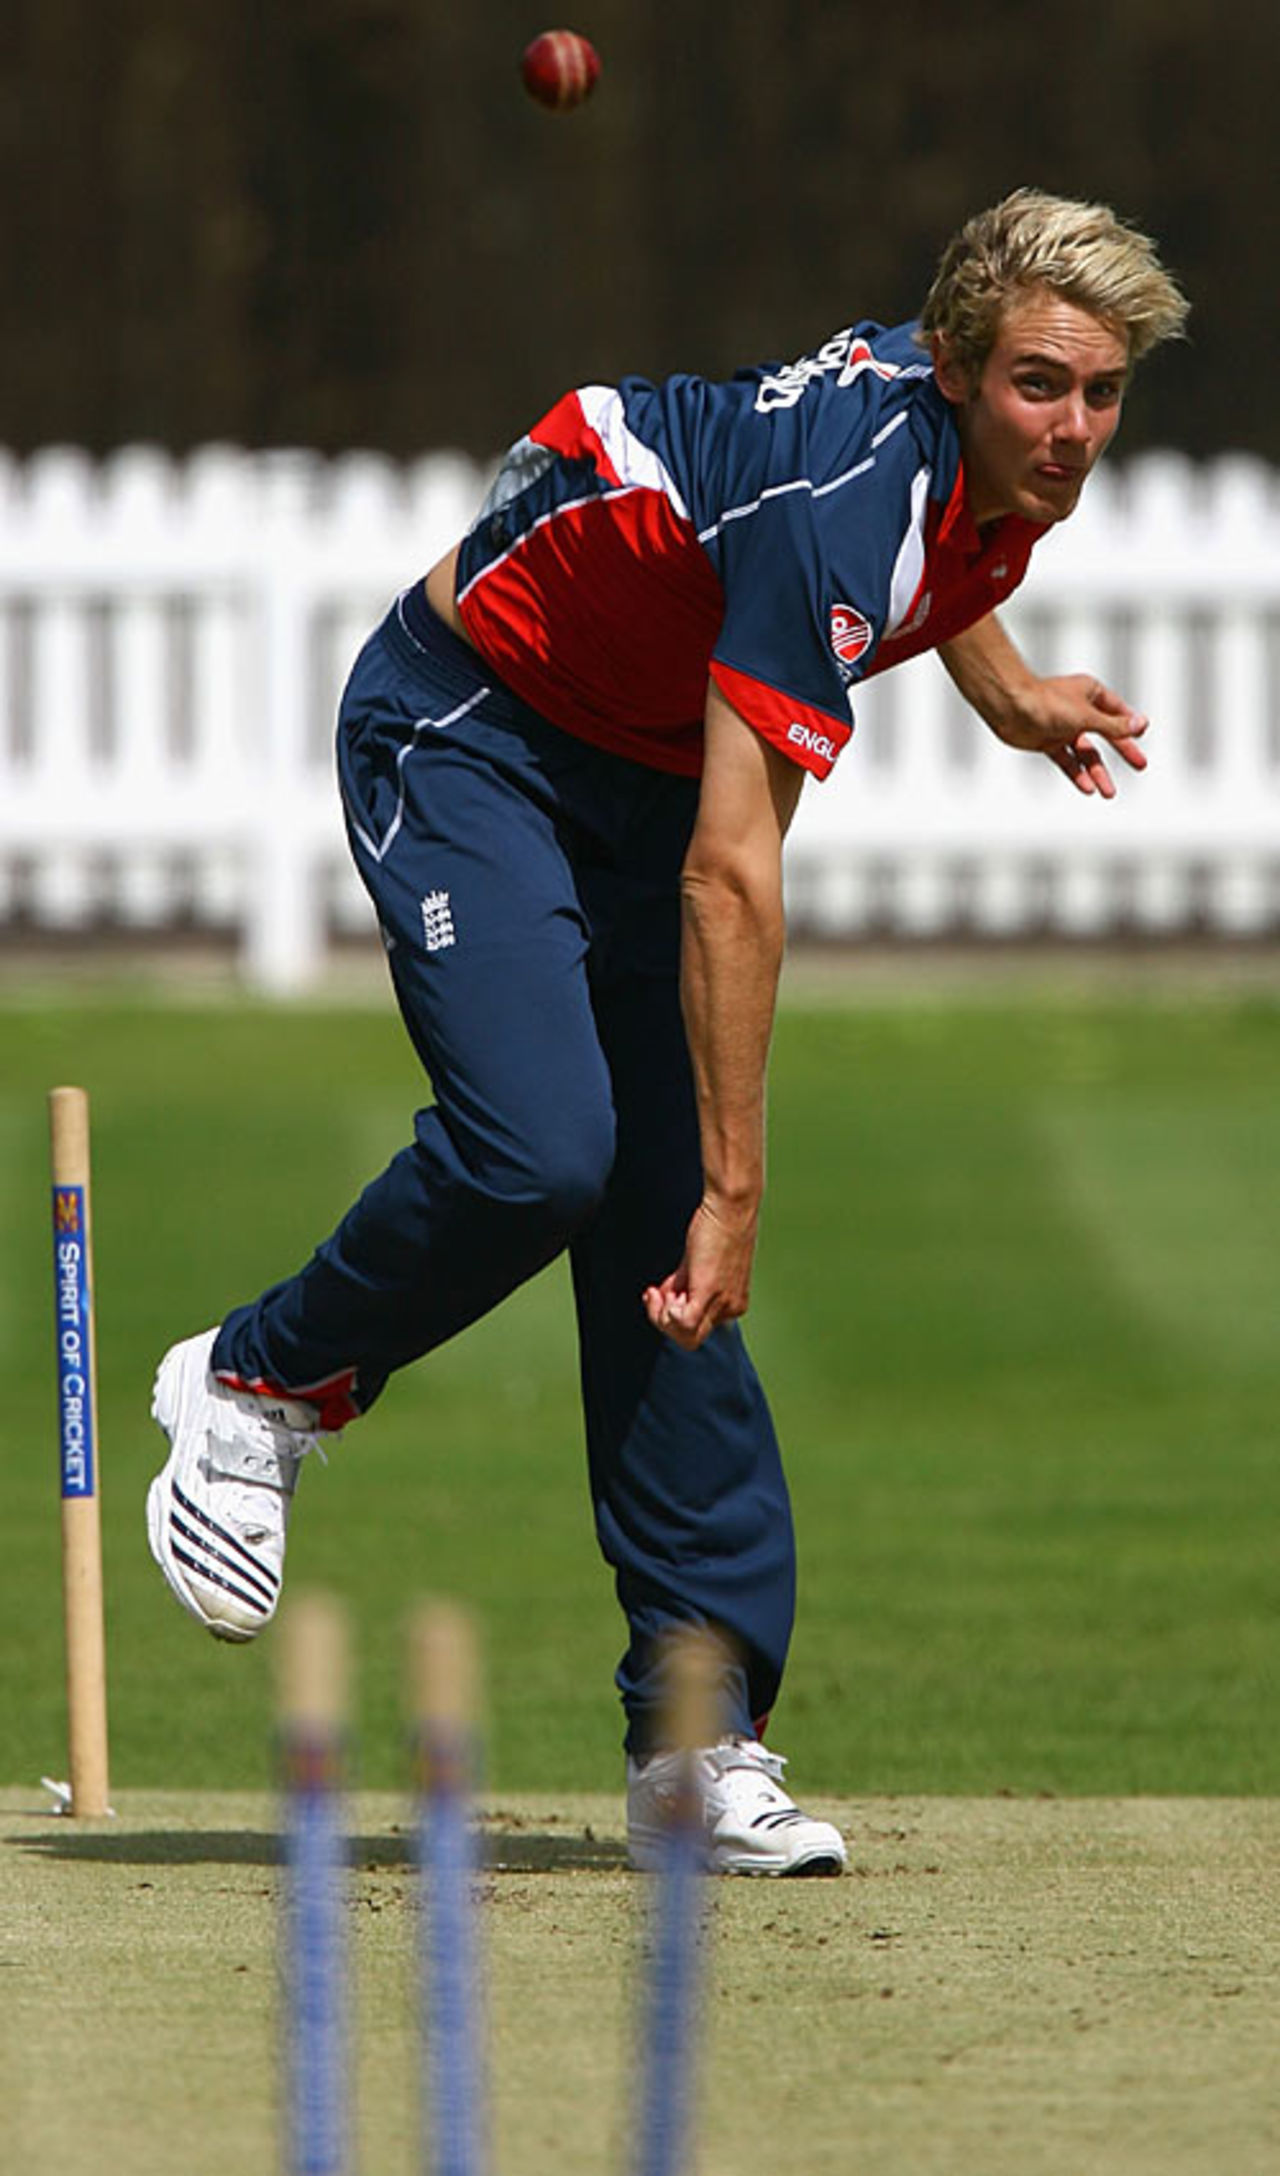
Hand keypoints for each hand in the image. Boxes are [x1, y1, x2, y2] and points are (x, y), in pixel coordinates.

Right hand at [642, 1197, 756, 1351]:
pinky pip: (682, 1323)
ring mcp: (722, 1303)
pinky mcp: (709, 1293)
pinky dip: (664, 1312)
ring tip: (659, 1289)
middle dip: (664, 1317)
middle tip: (655, 1291)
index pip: (696, 1326)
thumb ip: (684, 1284)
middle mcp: (731, 1308)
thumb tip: (663, 1298)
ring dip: (661, 1315)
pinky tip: (659, 1291)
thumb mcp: (697, 1263)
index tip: (659, 1290)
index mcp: (734, 1303)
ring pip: (685, 1336)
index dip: (672, 1313)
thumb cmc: (716, 1226)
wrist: (729, 1206)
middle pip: (690, 1337)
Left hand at [988, 673, 1147, 798]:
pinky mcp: (1048, 742)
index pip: (1117, 710)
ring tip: (1109, 794)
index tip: (1143, 736)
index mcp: (1090, 693)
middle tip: (1141, 765)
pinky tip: (1087, 789)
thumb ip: (1114, 725)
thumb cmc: (1047, 704)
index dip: (1130, 724)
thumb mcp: (1087, 717)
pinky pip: (1067, 761)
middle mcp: (1078, 710)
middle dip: (1123, 751)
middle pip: (1106, 734)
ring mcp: (1063, 727)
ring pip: (1086, 753)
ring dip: (1097, 773)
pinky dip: (1076, 774)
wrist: (1009, 709)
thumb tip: (1142, 725)